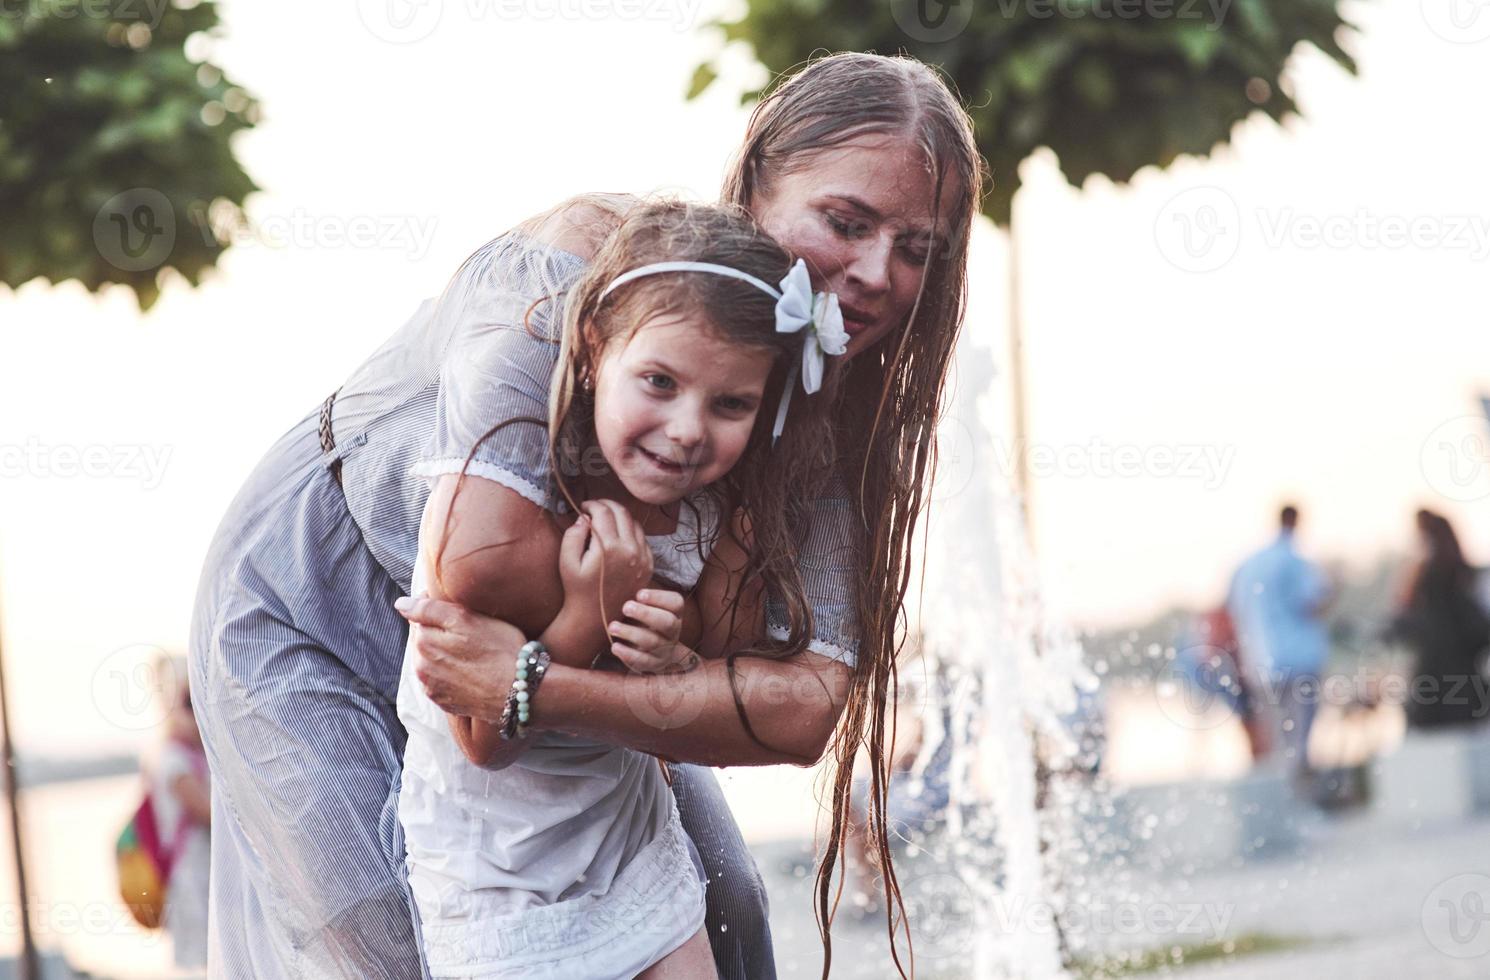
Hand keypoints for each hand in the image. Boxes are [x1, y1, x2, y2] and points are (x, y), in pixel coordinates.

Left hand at [394, 593, 525, 720]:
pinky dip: (451, 673)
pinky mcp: (446, 703)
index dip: (441, 610)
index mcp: (423, 643)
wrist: (519, 692)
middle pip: (425, 640)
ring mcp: (433, 689)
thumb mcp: (465, 618)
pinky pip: (441, 681)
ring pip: (432, 661)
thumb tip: (400, 605)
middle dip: (440, 634)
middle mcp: (421, 668)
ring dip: (444, 654)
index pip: (420, 617)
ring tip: (471, 652)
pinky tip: (470, 670)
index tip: (462, 612)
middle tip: (470, 633)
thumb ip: (429, 609)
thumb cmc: (498, 650)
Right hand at [559, 500, 654, 635]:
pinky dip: (631, 531)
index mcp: (609, 547)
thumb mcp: (567, 562)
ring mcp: (642, 558)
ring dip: (620, 516)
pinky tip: (618, 536)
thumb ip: (574, 535)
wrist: (595, 617)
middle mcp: (630, 550)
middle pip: (622, 512)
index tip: (584, 507)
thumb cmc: (577, 589)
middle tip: (595, 508)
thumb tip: (585, 517)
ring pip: (635, 523)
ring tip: (606, 520)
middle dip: (607, 505)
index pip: (604, 511)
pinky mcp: (648, 565)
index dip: (592, 504)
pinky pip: (643, 538)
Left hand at [607, 589, 698, 673]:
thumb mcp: (644, 604)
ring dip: (632, 634)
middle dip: (646, 614)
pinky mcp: (652, 665)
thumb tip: (620, 561)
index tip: (639, 594)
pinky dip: (629, 655)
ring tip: (612, 627)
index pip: (676, 603)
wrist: (652, 651)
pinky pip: (643, 662)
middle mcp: (672, 630)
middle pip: (667, 622)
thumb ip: (637, 590)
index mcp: (673, 612)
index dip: (659, 598)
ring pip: (653, 642)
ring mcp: (664, 649)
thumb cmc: (642, 619)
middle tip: (625, 607)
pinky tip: (614, 647)